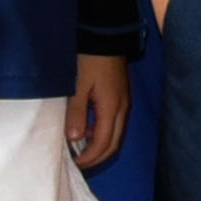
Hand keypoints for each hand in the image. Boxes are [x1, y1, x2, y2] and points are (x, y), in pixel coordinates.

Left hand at [69, 55, 130, 169]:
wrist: (107, 37)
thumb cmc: (90, 60)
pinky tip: (90, 129)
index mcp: (113, 109)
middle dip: (98, 157)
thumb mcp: (78, 86)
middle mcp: (123, 110)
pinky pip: (117, 125)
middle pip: (114, 144)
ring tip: (82, 148)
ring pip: (117, 135)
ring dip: (101, 146)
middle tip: (79, 162)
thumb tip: (75, 139)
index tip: (75, 163)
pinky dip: (104, 134)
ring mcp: (125, 104)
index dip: (90, 157)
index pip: (104, 144)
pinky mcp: (123, 98)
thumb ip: (77, 113)